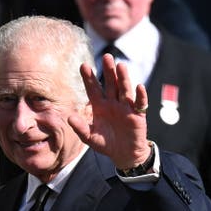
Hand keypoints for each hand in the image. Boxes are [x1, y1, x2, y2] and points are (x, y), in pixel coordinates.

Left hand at [70, 54, 151, 170]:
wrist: (124, 154)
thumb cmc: (105, 143)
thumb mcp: (90, 137)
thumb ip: (80, 128)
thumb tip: (69, 117)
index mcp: (100, 106)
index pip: (93, 88)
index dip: (89, 78)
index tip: (83, 65)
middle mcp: (113, 103)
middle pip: (110, 84)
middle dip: (108, 71)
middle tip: (106, 56)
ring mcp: (126, 107)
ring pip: (124, 89)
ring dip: (123, 78)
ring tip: (121, 66)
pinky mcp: (138, 115)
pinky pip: (140, 103)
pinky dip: (140, 96)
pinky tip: (139, 87)